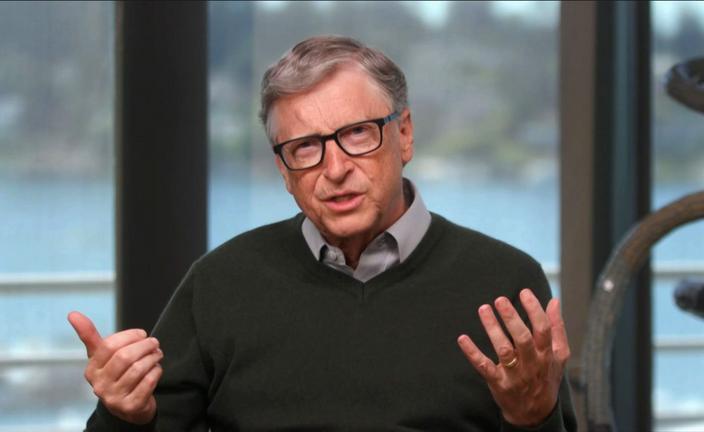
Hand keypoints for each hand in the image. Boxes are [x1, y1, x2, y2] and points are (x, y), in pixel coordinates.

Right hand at [68, 311, 162, 424]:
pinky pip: (148, 382)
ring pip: (138, 369)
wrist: (126, 407)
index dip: (129, 336)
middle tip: (154, 343)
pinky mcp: (131, 406)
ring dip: (153, 358)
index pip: (109, 346)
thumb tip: (72, 313)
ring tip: (157, 354)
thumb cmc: (114, 374)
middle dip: (144, 346)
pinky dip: (156, 371)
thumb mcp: (101, 357)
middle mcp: (100, 385)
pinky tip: (156, 368)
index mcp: (92, 370)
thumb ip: (89, 335)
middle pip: (125, 357)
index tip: (142, 334)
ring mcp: (114, 398)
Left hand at [456, 289, 569, 427]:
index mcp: (546, 354)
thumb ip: (557, 328)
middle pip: (523, 338)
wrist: (536, 414)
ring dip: (492, 329)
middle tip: (500, 300)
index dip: (534, 309)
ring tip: (483, 309)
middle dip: (512, 318)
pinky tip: (462, 338)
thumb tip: (554, 301)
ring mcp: (514, 374)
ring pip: (503, 350)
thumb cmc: (546, 377)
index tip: (524, 292)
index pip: (543, 329)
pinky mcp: (498, 383)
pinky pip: (484, 367)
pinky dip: (472, 353)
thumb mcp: (559, 355)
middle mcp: (531, 363)